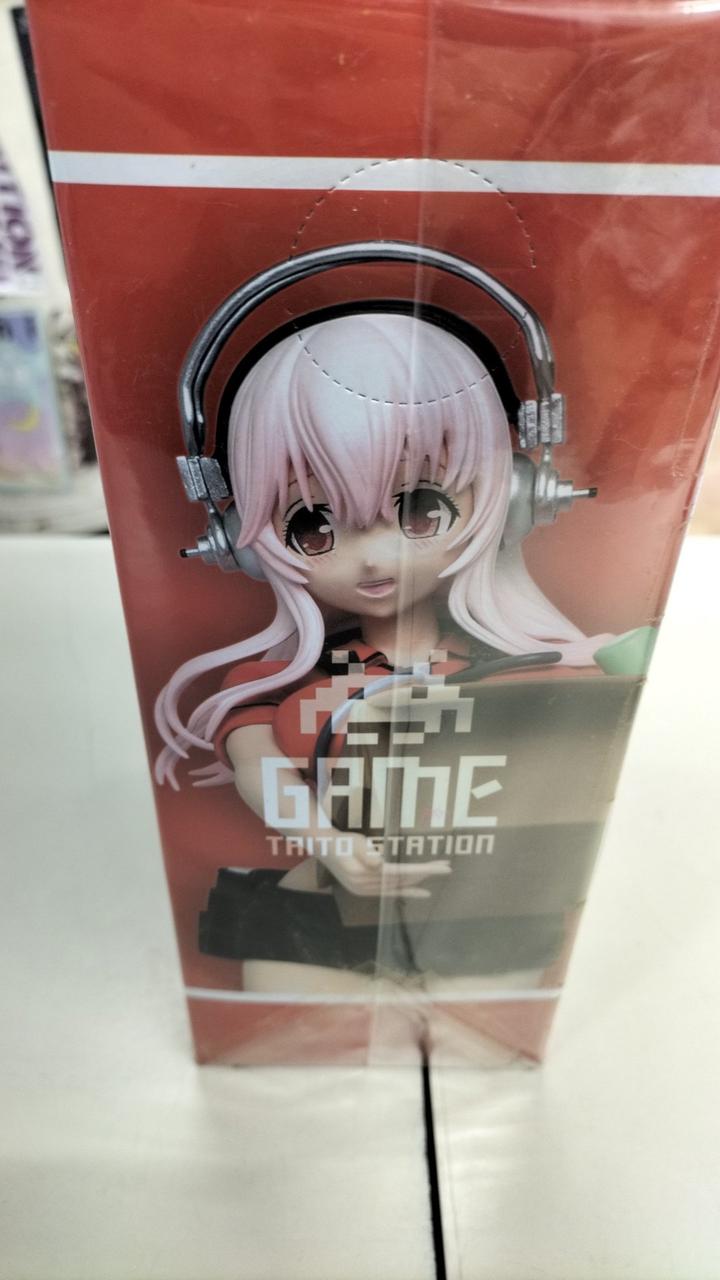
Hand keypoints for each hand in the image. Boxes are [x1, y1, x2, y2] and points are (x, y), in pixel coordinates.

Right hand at [323, 833, 451, 898]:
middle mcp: (367, 887)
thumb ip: (366, 854)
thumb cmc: (341, 842)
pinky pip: (391, 893)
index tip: (441, 868)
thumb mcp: (353, 843)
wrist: (324, 848)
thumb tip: (379, 864)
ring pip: (400, 887)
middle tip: (447, 867)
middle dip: (426, 874)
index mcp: (366, 875)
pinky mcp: (366, 890)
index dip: (423, 870)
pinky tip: (421, 891)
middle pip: (403, 881)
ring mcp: (366, 891)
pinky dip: (407, 891)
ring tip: (437, 874)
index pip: (402, 873)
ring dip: (419, 881)